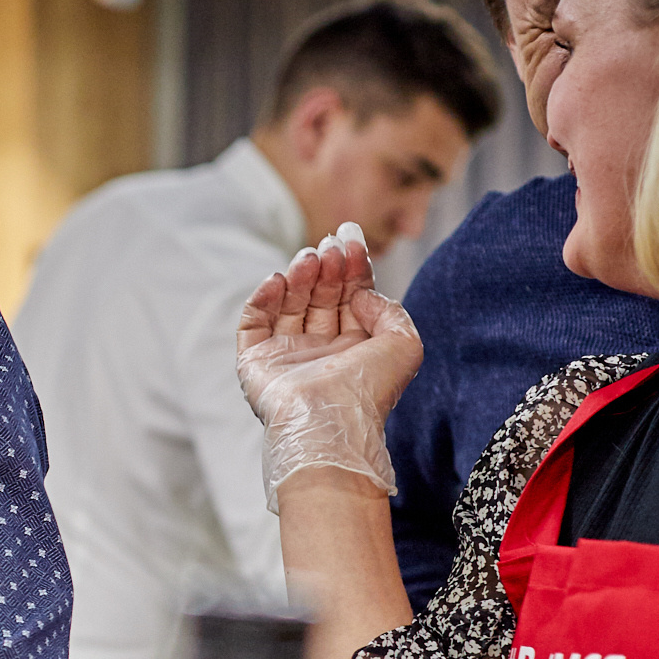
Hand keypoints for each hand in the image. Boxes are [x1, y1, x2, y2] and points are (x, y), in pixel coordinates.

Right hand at [235, 225, 422, 506]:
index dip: (351, 265)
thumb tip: (361, 293)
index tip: (349, 236)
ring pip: (288, 304)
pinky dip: (262, 298)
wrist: (330, 421)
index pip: (350, 296)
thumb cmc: (369, 390)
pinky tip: (277, 279)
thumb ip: (391, 309)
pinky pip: (253, 323)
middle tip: (328, 247)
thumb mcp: (405, 343)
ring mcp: (286, 356)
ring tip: (308, 259)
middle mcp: (320, 351)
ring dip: (298, 276)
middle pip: (320, 296)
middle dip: (325, 267)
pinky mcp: (254, 363)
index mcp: (355, 349)